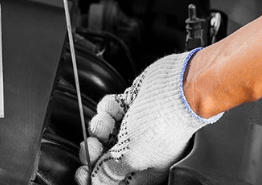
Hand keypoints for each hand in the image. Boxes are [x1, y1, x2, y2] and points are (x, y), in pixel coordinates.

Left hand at [74, 49, 222, 184]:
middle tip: (93, 144)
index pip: (116, 182)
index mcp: (146, 170)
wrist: (178, 87)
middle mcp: (141, 151)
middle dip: (95, 149)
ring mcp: (136, 128)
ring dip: (101, 126)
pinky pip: (110, 111)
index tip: (83, 171)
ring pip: (105, 132)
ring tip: (109, 121)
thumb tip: (98, 181)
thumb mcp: (133, 156)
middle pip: (106, 157)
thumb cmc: (165, 123)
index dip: (96, 178)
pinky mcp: (133, 107)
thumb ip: (111, 171)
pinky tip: (118, 106)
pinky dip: (109, 108)